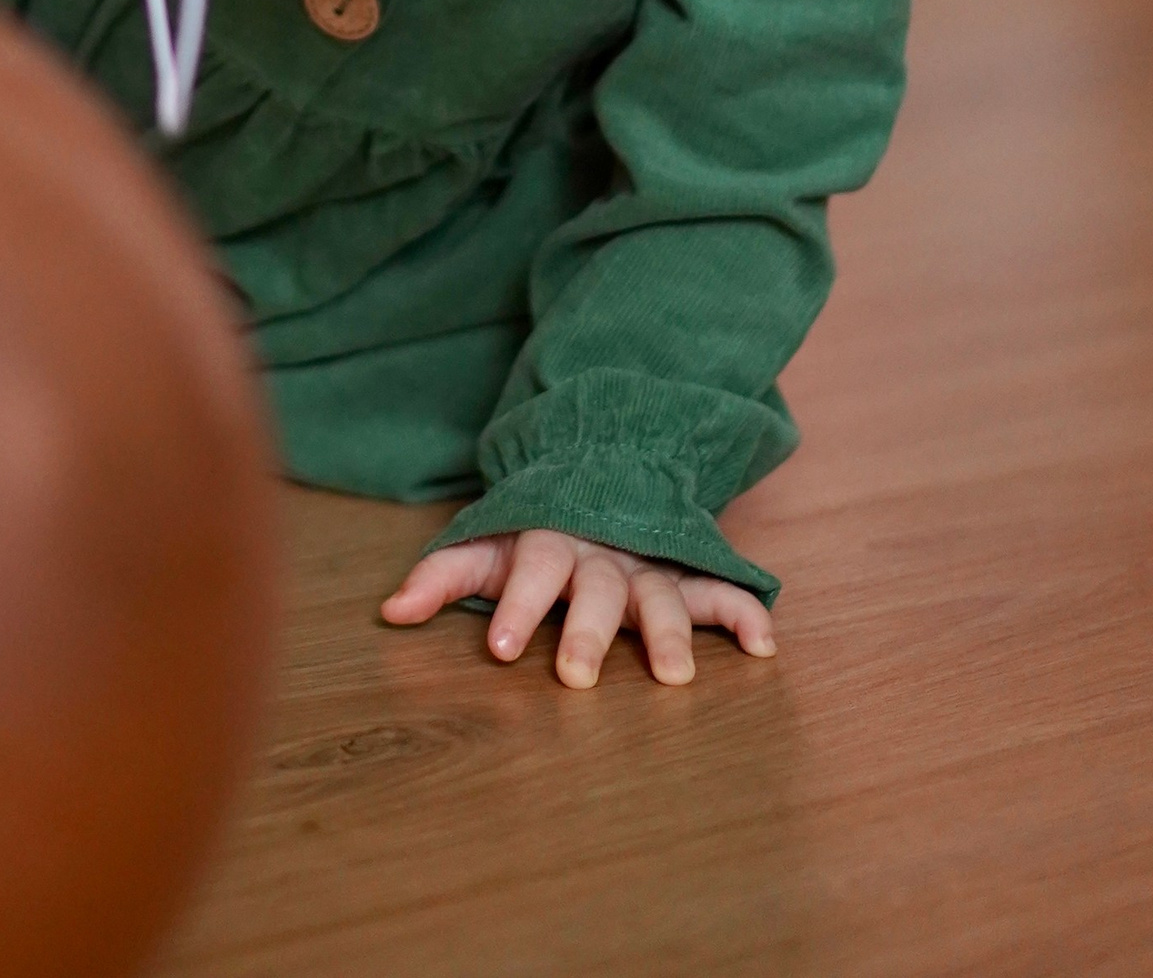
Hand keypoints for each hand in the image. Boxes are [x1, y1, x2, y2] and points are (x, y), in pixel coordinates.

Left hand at [380, 527, 774, 689]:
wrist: (599, 474)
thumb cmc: (533, 530)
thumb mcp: (486, 544)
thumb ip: (441, 575)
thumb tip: (389, 613)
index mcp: (551, 542)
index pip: (530, 571)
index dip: (515, 608)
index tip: (496, 649)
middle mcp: (603, 554)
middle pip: (595, 592)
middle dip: (585, 633)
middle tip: (575, 678)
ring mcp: (648, 565)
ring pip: (661, 597)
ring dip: (668, 635)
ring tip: (674, 679)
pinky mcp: (685, 577)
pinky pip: (720, 592)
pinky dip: (744, 614)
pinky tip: (764, 647)